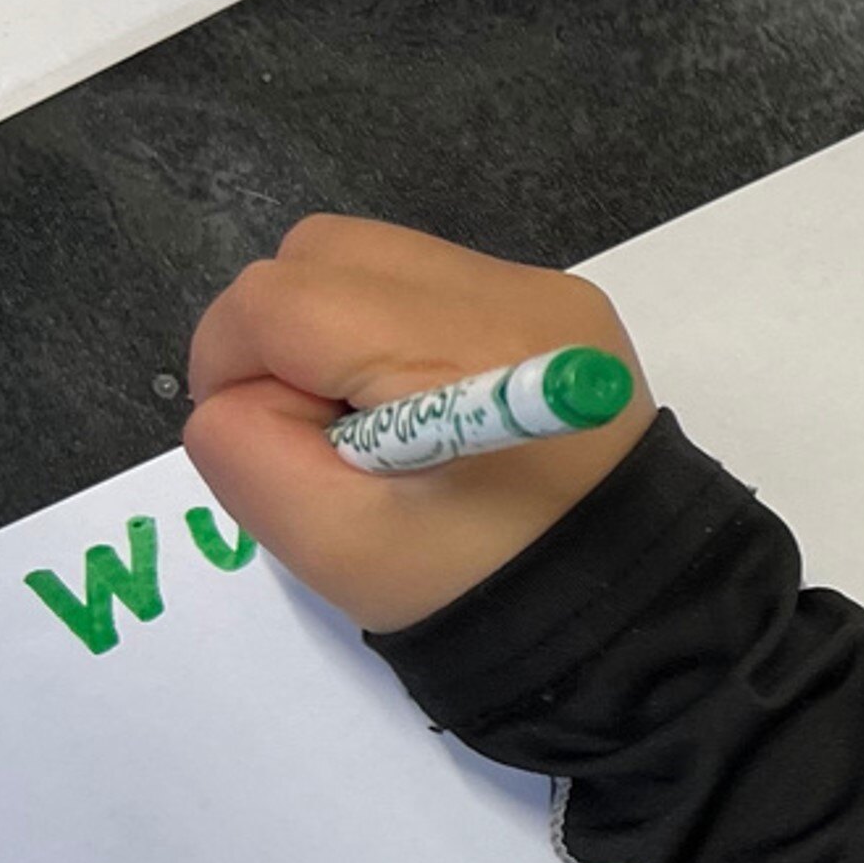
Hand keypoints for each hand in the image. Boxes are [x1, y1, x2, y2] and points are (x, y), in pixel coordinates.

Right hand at [186, 216, 656, 634]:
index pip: (279, 297)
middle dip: (281, 334)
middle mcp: (505, 290)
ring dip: (336, 330)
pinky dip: (393, 333)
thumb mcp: (336, 549)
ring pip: (371, 257)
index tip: (265, 442)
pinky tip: (424, 409)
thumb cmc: (480, 590)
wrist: (631, 610)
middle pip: (320, 252)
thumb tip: (232, 391)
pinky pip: (431, 281)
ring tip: (375, 427)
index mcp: (453, 348)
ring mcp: (540, 288)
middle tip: (317, 434)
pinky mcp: (557, 303)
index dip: (233, 363)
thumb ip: (248, 453)